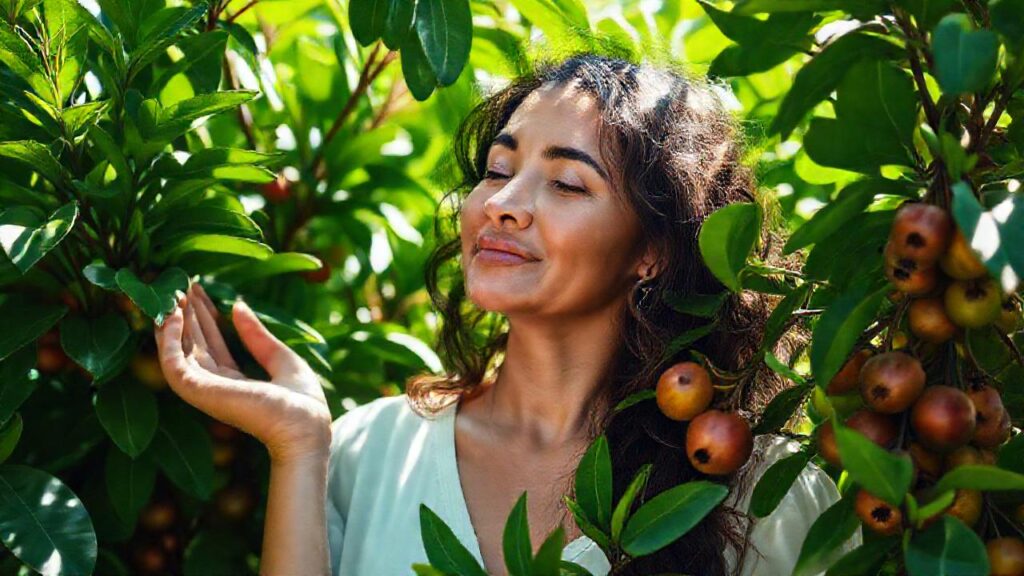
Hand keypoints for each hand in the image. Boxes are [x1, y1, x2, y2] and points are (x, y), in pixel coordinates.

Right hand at [155, 283, 331, 461]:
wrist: (307, 426)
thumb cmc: (302, 402)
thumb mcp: (281, 358)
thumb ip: (257, 336)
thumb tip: (237, 305)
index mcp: (236, 382)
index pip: (212, 344)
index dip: (204, 317)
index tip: (197, 290)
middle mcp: (216, 386)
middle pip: (194, 344)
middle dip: (187, 314)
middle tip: (181, 282)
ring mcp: (205, 390)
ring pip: (178, 351)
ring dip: (173, 322)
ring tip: (173, 292)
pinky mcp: (199, 391)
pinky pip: (173, 362)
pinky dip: (169, 339)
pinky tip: (173, 316)